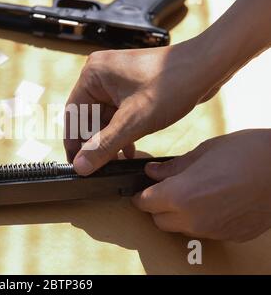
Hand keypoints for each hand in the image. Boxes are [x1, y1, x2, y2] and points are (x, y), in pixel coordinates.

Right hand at [65, 38, 220, 174]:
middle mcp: (101, 75)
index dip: (74, 142)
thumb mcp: (134, 121)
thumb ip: (104, 145)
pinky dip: (122, 132)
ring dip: (109, 140)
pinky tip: (129, 150)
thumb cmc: (173, 83)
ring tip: (115, 162)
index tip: (76, 165)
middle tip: (98, 167)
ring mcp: (116, 81)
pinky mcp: (131, 88)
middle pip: (88, 117)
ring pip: (104, 118)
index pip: (74, 115)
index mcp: (93, 75)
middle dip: (95, 142)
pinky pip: (118, 114)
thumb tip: (81, 165)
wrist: (207, 67)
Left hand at [132, 129, 270, 241]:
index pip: (145, 203)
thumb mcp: (203, 152)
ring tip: (192, 194)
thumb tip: (151, 172)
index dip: (140, 196)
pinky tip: (214, 202)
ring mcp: (214, 231)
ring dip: (178, 216)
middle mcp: (194, 219)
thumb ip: (173, 167)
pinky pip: (206, 231)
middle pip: (160, 221)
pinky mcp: (231, 236)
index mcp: (181, 195)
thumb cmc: (248, 153)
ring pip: (182, 229)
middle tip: (165, 190)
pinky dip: (202, 220)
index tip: (141, 191)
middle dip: (156, 207)